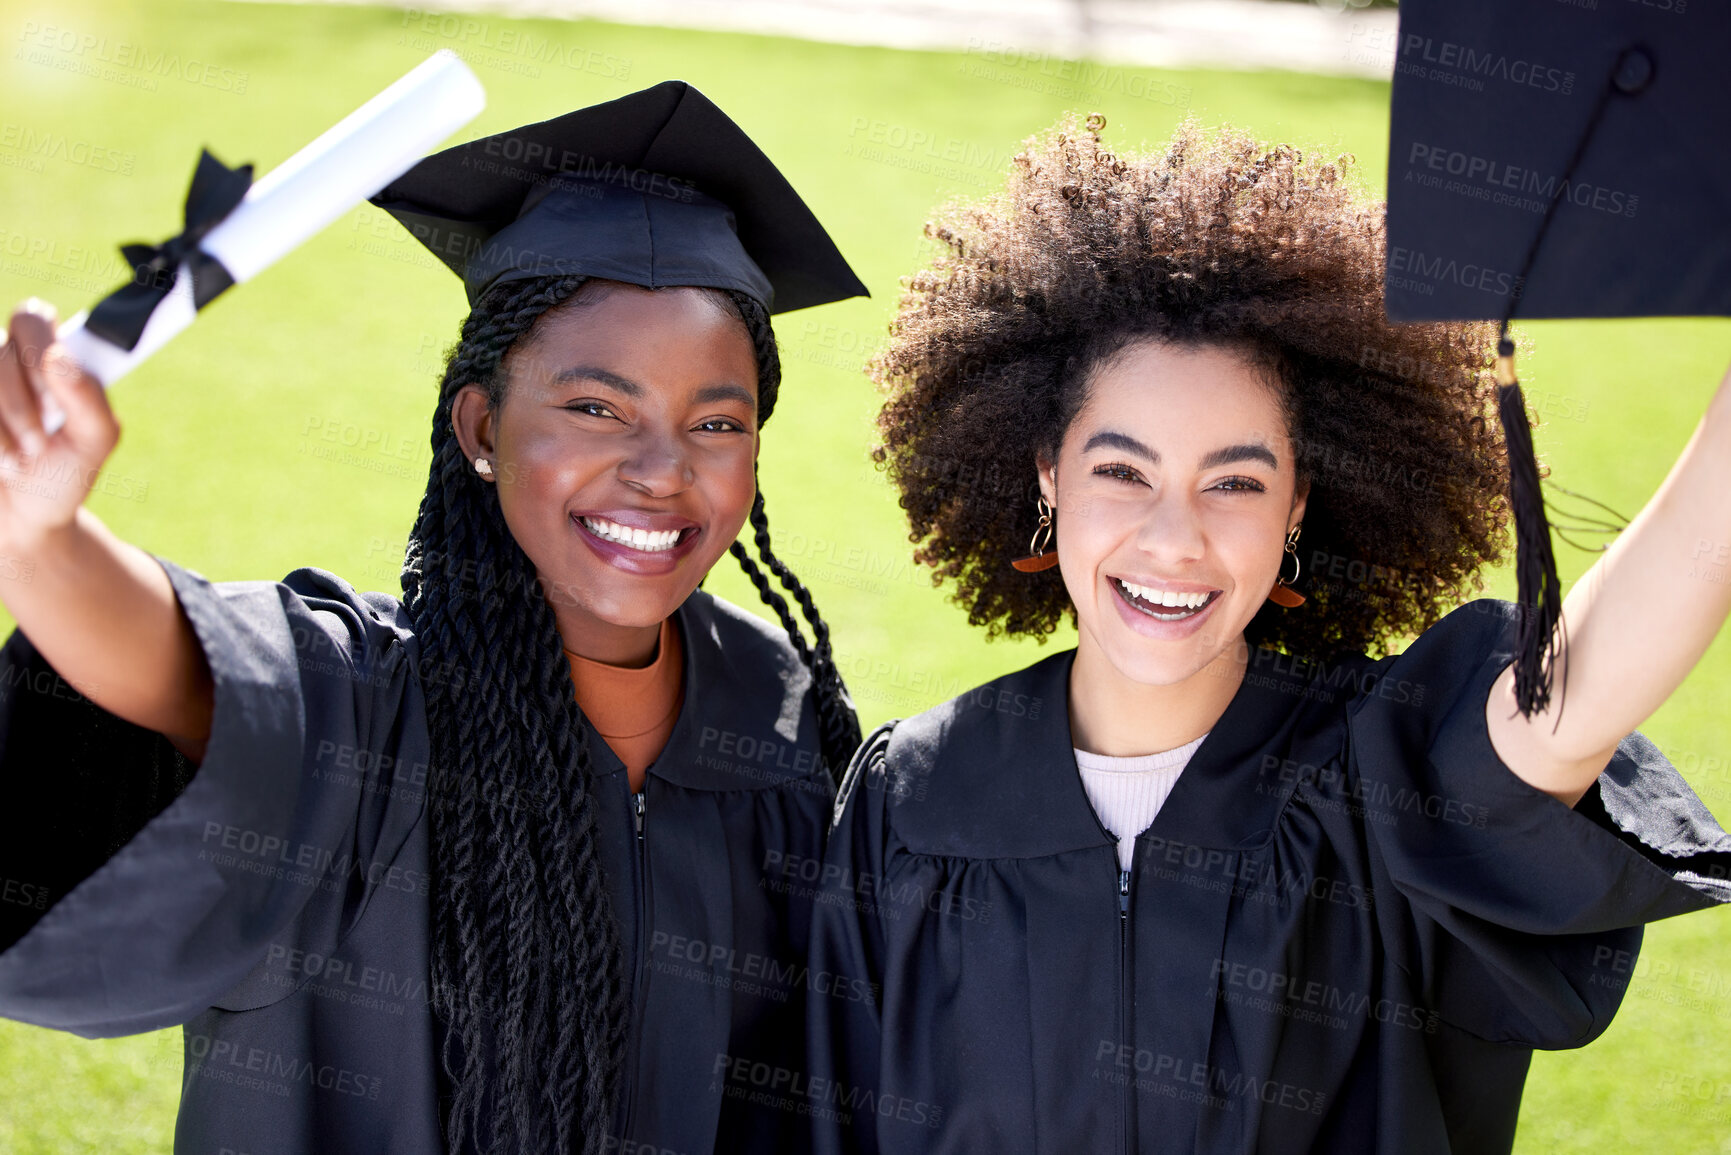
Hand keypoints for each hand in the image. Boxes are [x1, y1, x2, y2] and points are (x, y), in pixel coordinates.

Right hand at [0, 300, 118, 550]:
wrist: (21, 520)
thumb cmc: (62, 476)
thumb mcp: (93, 443)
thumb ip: (90, 399)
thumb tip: (59, 357)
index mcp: (45, 358)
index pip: (32, 316)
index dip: (38, 349)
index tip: (55, 396)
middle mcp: (1, 361)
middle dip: (20, 403)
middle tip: (41, 442)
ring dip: (1, 425)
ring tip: (18, 457)